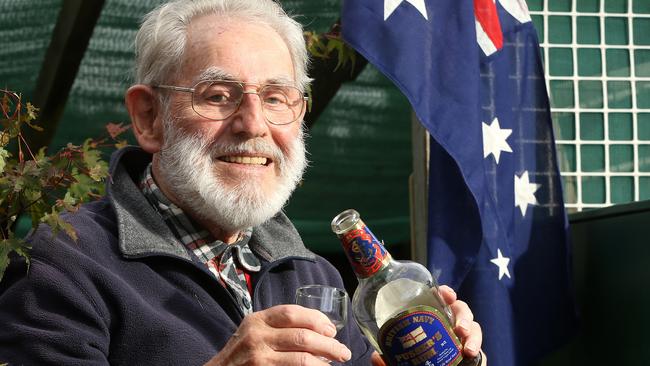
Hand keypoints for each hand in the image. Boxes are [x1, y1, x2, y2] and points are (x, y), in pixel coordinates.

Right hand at [203, 304, 351, 365]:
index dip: (316, 319)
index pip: (292, 312)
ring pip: (301, 358)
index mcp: (257, 320)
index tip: (332, 329)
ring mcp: (259, 358)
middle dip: (328, 344)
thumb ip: (277, 324)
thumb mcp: (253, 330)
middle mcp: (257, 337)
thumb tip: (320, 328)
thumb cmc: (240, 352)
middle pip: (302, 336)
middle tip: (343, 351)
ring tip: (336, 362)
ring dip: (324, 361)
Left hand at [370, 285, 485, 365]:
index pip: (440, 300)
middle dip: (463, 315)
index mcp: (432, 320)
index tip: (446, 294)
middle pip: (461, 310)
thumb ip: (389, 361)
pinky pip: (480, 347)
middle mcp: (449, 326)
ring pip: (474, 327)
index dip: (445, 293)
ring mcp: (462, 339)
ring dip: (473, 334)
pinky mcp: (473, 354)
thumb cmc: (416, 363)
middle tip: (459, 328)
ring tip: (468, 348)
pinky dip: (478, 347)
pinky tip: (472, 353)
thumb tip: (376, 357)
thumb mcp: (399, 362)